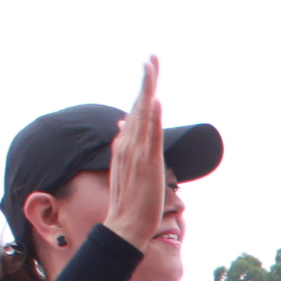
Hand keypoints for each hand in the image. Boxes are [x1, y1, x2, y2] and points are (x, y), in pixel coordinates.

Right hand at [103, 58, 167, 247]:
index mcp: (125, 143)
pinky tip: (156, 103)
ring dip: (148, 91)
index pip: (136, 110)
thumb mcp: (128, 166)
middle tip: (153, 57)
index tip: (150, 66)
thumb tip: (124, 121)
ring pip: (143, 116)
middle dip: (146, 81)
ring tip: (152, 68)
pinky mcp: (148, 165)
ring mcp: (137, 153)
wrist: (126, 224)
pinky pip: (150, 138)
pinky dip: (152, 120)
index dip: (143, 88)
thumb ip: (127, 143)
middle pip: (139, 106)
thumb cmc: (130, 199)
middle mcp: (128, 144)